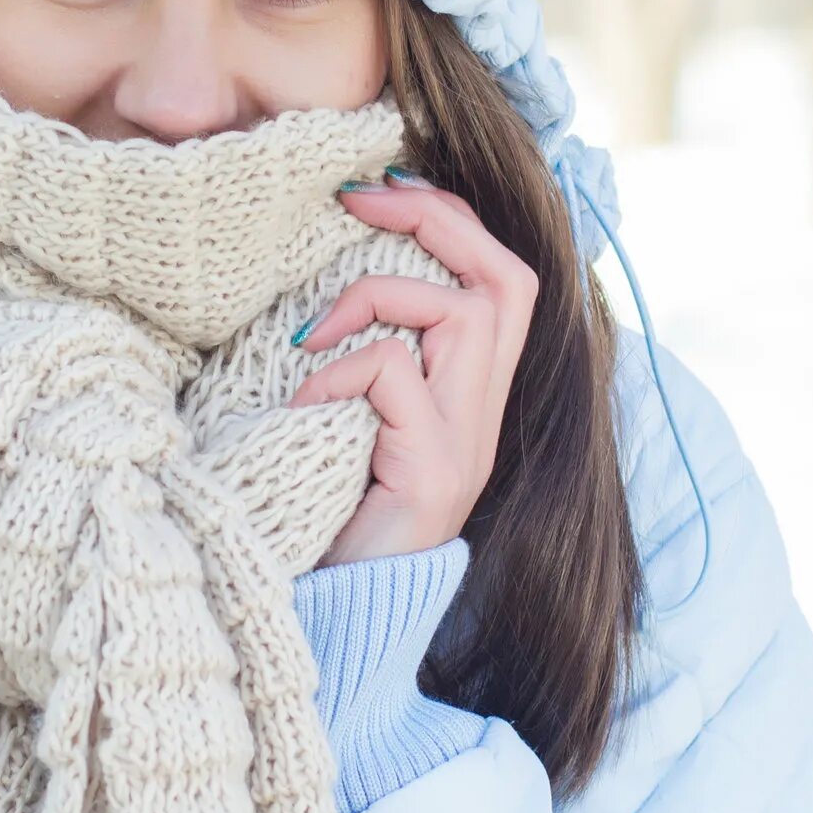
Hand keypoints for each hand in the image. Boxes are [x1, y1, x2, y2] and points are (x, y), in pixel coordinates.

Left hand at [286, 169, 538, 566]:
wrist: (336, 620)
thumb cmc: (324, 516)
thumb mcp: (343, 422)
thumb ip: (356, 364)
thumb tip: (314, 288)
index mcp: (467, 399)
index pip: (500, 282)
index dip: (451, 222)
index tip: (378, 192)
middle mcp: (482, 418)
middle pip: (509, 281)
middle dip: (438, 220)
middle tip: (360, 200)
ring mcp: (467, 447)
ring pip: (466, 314)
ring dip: (378, 298)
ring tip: (311, 338)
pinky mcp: (435, 475)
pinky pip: (395, 376)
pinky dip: (341, 372)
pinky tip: (303, 404)